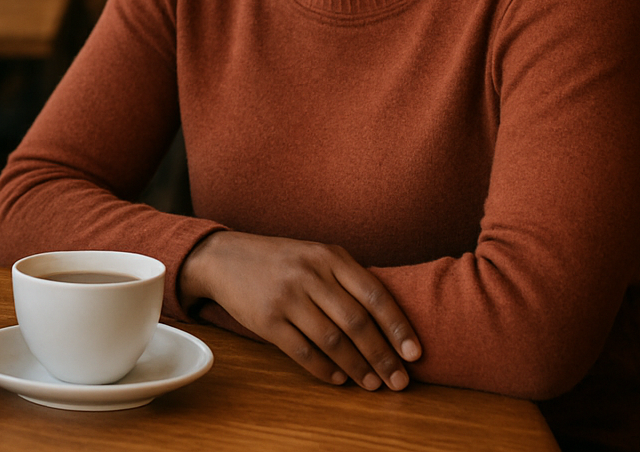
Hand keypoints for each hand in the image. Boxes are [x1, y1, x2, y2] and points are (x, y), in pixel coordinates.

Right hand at [182, 231, 421, 390]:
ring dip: (357, 368)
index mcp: (328, 256)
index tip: (415, 353)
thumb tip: (389, 323)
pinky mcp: (266, 320)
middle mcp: (309, 274)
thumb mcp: (315, 255)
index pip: (374, 295)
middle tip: (398, 381)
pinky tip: (338, 378)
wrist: (224, 258)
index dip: (398, 327)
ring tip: (372, 384)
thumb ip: (347, 279)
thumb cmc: (279, 260)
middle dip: (382, 357)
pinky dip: (324, 369)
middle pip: (357, 323)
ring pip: (333, 341)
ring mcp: (286, 297)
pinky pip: (303, 352)